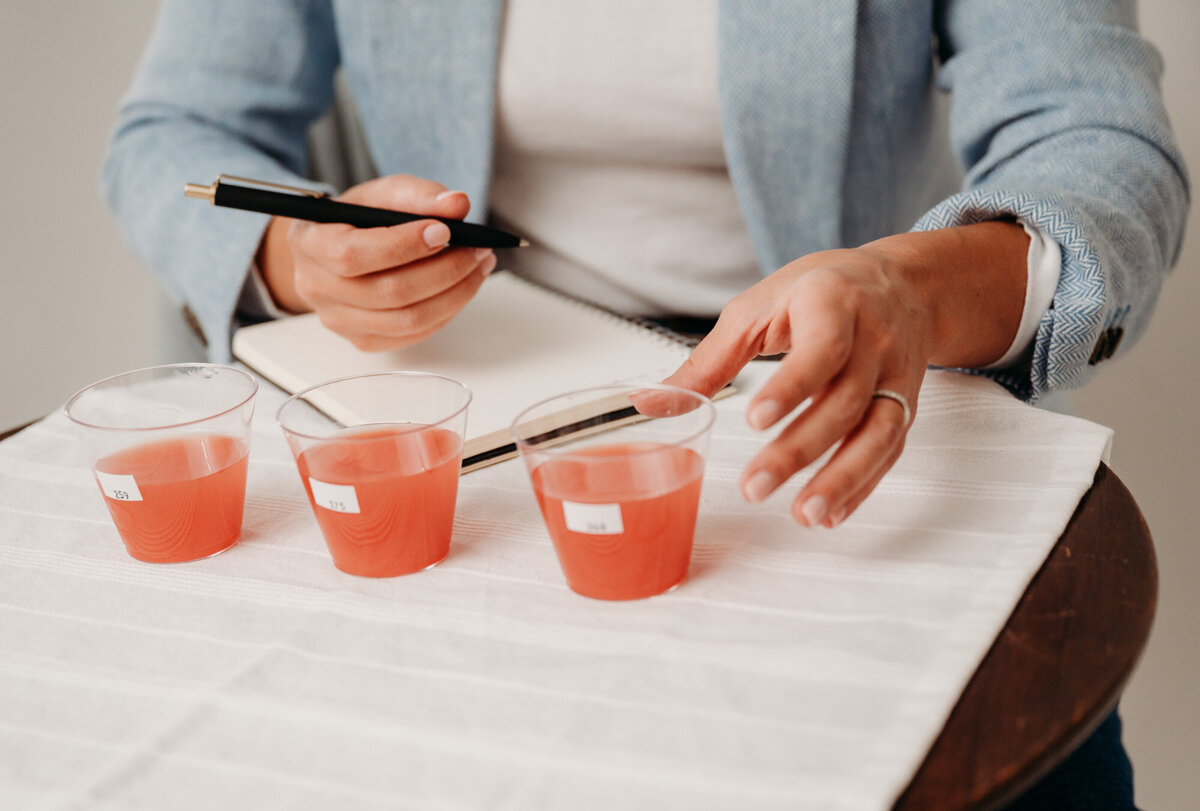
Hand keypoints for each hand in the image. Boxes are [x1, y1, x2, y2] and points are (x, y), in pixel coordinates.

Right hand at [257, 174, 496, 350]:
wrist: (332, 252)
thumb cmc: (356, 220)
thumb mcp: (379, 195)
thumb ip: (417, 195)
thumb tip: (458, 204)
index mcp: (310, 243)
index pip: (354, 254)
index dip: (404, 245)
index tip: (445, 230)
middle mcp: (316, 287)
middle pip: (389, 292)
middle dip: (445, 270)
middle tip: (479, 248)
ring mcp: (338, 321)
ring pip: (407, 320)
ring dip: (456, 294)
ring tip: (480, 265)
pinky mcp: (363, 340)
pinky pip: (413, 335)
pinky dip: (446, 311)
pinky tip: (462, 287)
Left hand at [664, 223, 1027, 526]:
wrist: (903, 284)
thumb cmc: (823, 289)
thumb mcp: (760, 307)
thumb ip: (710, 359)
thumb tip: (651, 401)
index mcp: (833, 304)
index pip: (820, 349)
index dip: (791, 387)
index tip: (755, 420)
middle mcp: (873, 341)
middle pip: (843, 402)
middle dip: (799, 450)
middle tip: (755, 486)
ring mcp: (894, 376)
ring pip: (875, 433)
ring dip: (841, 480)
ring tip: (803, 513)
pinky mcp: (906, 404)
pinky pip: (888, 449)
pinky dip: (861, 485)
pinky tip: (831, 512)